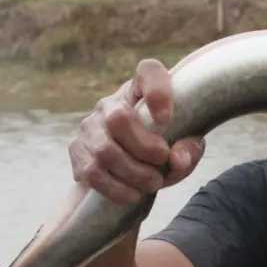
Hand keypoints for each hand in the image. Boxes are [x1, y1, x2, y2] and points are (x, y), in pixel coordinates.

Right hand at [69, 58, 204, 205]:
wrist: (124, 173)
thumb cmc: (159, 150)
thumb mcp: (182, 148)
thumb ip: (189, 149)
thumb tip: (178, 159)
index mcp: (141, 91)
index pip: (148, 71)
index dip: (158, 92)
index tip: (167, 119)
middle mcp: (110, 103)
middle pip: (118, 118)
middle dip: (144, 147)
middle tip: (162, 163)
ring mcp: (89, 127)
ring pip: (105, 151)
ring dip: (134, 173)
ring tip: (153, 183)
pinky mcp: (77, 151)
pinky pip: (92, 172)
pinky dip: (116, 188)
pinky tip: (132, 195)